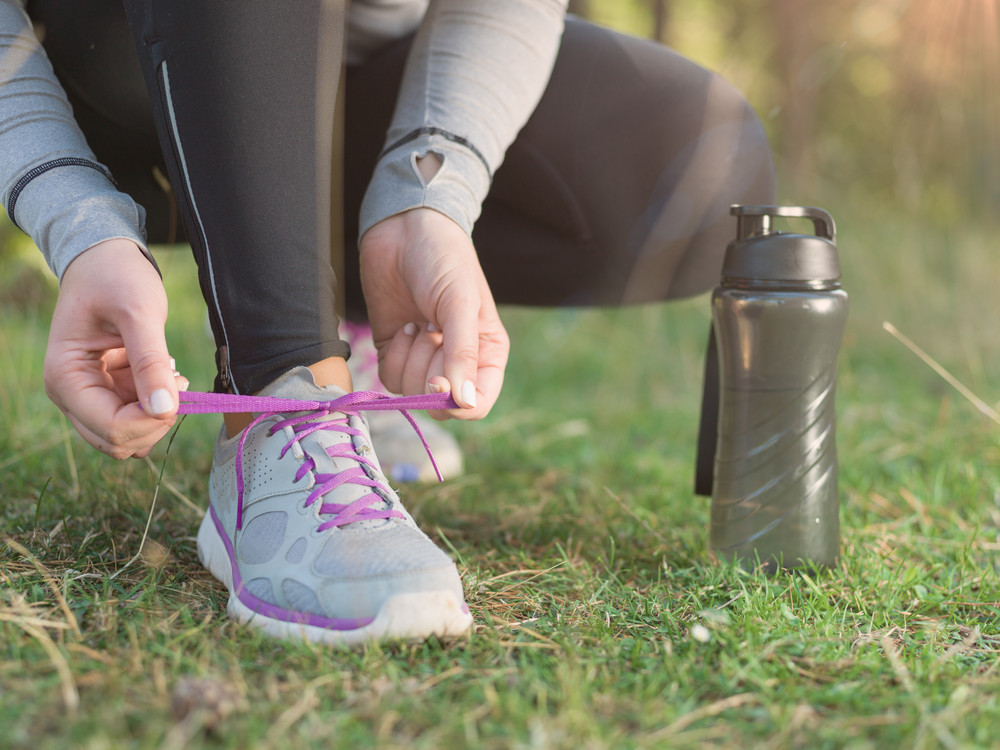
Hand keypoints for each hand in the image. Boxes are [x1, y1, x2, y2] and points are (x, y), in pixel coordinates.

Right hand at [44, 239, 185, 458]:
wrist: (105, 261)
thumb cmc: (116, 278)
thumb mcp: (140, 312)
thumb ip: (150, 361)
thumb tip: (164, 409)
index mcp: (65, 378)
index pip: (110, 429)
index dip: (151, 421)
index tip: (179, 388)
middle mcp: (71, 395)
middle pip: (116, 442)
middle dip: (154, 422)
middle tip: (177, 381)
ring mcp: (88, 396)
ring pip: (128, 436)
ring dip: (157, 415)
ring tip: (169, 373)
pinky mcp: (107, 392)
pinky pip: (135, 418)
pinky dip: (156, 404)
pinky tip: (164, 372)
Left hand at [359, 207, 508, 419]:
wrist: (404, 229)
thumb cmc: (444, 259)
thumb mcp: (460, 303)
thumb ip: (462, 354)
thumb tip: (464, 401)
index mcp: (487, 354)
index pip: (476, 404)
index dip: (455, 401)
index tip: (437, 377)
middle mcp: (457, 362)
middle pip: (440, 404)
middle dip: (428, 372)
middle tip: (431, 331)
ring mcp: (424, 358)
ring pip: (412, 393)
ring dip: (410, 358)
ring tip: (419, 322)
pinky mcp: (396, 351)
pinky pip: (390, 379)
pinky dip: (393, 355)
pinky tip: (403, 325)